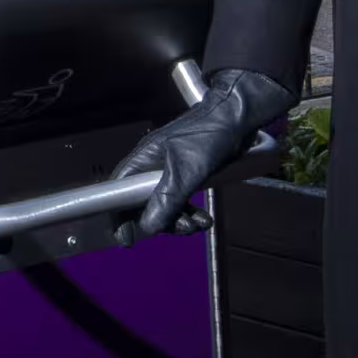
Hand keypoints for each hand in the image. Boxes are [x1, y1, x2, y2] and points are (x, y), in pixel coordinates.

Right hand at [118, 70, 296, 239]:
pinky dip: (191, 213)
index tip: (129, 239)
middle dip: (162, 222)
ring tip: (199, 224)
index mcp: (143, 160)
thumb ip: (166, 200)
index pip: (119, 193)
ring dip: (181, 220)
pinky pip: (182, 201)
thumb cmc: (209, 133)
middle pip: (144, 205)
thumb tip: (147, 227)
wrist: (238, 117)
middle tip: (182, 228)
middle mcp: (152, 167)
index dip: (121, 217)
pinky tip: (204, 219)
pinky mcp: (188, 176)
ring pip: (166, 206)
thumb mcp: (186, 170)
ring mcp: (170, 172)